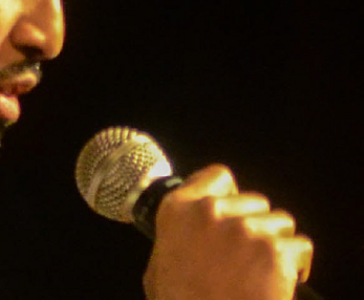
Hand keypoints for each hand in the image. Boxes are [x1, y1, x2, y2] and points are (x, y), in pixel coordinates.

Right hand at [143, 164, 312, 299]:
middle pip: (255, 201)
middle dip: (256, 224)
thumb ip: (177, 235)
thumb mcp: (159, 264)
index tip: (233, 208)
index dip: (230, 194)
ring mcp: (245, 229)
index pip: (217, 177)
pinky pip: (299, 246)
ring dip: (276, 243)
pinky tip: (278, 281)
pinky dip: (295, 265)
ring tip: (262, 270)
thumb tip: (189, 227)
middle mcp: (211, 211)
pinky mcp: (274, 251)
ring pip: (280, 221)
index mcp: (178, 210)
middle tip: (246, 255)